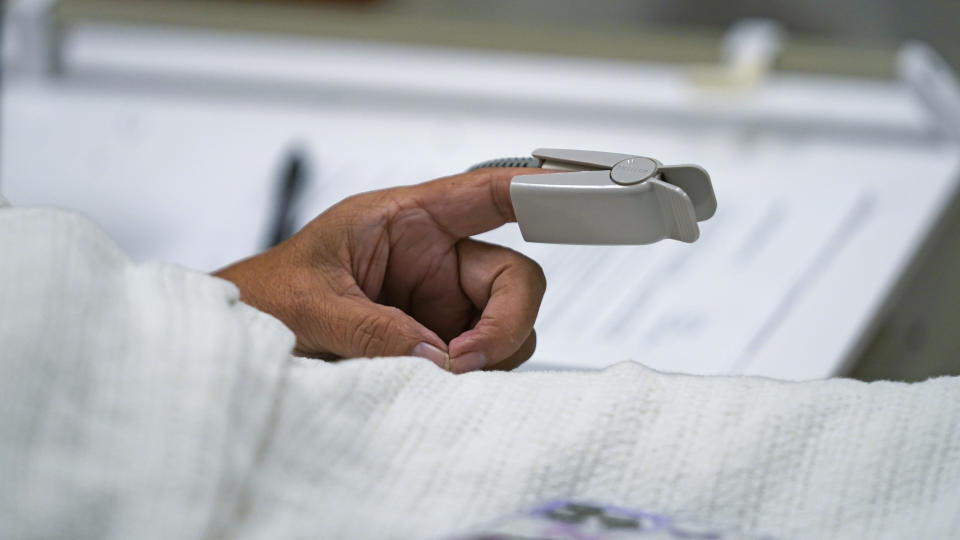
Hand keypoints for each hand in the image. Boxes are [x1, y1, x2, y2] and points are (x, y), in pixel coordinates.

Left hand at [214, 168, 550, 372]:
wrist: (243, 337)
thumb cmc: (268, 295)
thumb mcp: (311, 304)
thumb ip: (373, 329)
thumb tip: (437, 359)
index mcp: (406, 221)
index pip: (486, 195)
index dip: (538, 191)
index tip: (580, 193)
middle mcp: (436, 260)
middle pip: (515, 280)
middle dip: (506, 322)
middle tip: (463, 359)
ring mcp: (443, 305)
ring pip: (509, 328)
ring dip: (486, 357)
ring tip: (432, 377)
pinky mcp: (439, 344)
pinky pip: (484, 361)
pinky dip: (473, 380)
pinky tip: (431, 387)